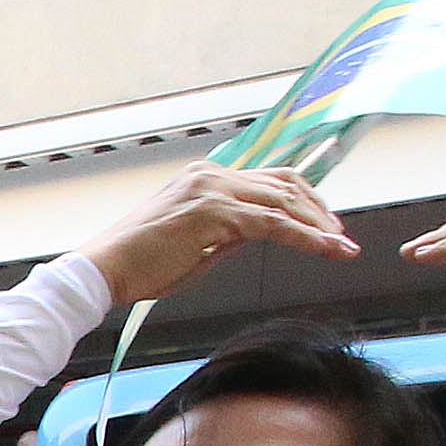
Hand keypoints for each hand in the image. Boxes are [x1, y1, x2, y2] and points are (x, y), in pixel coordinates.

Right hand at [74, 161, 356, 303]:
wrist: (104, 271)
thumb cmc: (139, 267)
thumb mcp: (194, 246)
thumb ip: (229, 234)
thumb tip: (260, 234)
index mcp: (203, 178)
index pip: (267, 181)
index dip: (302, 200)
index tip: (322, 223)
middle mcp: (211, 175)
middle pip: (283, 184)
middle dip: (318, 210)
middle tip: (340, 236)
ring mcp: (213, 190)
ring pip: (285, 202)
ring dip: (319, 225)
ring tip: (341, 246)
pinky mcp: (216, 213)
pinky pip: (275, 224)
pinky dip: (306, 238)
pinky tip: (327, 250)